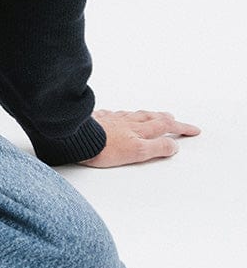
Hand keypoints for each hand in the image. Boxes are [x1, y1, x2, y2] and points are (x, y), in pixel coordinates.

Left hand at [79, 108, 200, 167]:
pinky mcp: (97, 119)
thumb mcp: (136, 152)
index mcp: (139, 130)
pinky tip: (118, 116)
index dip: (181, 128)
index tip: (193, 129)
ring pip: (133, 115)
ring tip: (151, 116)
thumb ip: (156, 148)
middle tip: (174, 119)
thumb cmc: (103, 148)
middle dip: (164, 118)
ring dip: (146, 115)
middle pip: (150, 117)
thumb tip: (173, 145)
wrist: (75, 137)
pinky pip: (114, 115)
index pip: (165, 127)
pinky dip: (122, 116)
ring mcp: (112, 119)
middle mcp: (127, 121)